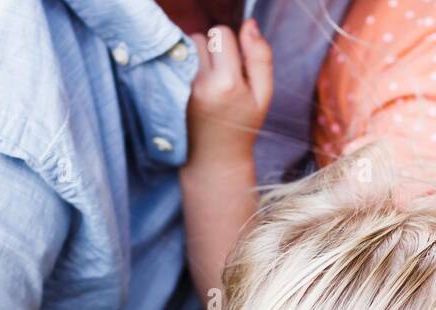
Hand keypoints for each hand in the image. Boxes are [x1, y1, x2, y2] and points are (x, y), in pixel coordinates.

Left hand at [186, 20, 272, 169]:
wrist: (215, 159)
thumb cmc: (243, 126)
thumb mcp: (263, 95)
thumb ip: (261, 57)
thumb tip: (250, 24)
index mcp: (228, 82)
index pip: (221, 33)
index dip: (230, 44)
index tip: (235, 64)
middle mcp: (202, 83)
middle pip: (201, 38)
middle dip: (212, 50)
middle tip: (222, 75)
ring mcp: (184, 88)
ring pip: (187, 49)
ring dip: (198, 57)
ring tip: (209, 81)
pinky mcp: (172, 92)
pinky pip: (178, 63)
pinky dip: (188, 69)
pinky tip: (197, 89)